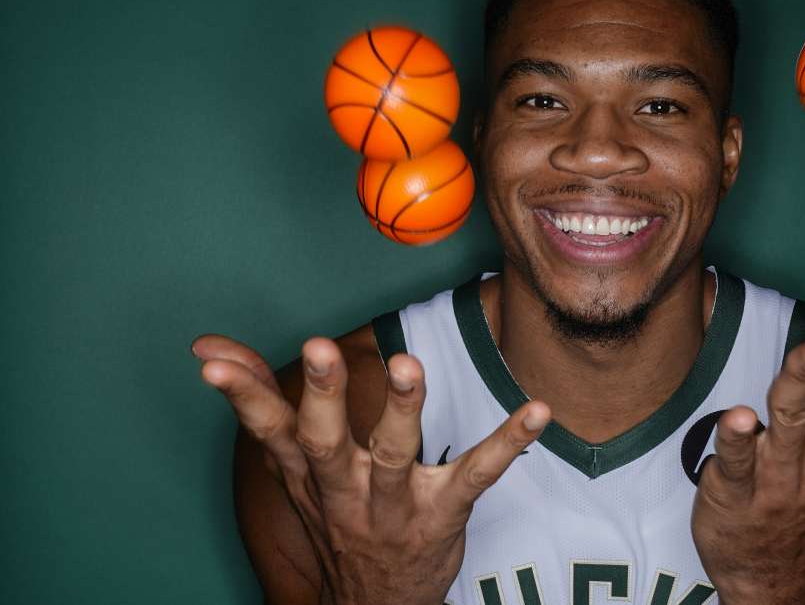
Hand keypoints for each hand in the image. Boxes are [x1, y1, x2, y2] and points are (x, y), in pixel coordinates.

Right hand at [192, 334, 550, 604]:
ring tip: (408, 367)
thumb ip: (258, 405)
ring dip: (401, 411)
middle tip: (318, 348)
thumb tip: (208, 347)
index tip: (213, 362)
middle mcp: (343, 490)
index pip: (268, 431)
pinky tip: (535, 412)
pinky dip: (508, 443)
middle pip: (326, 443)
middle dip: (323, 396)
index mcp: (306, 474)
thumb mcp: (290, 469)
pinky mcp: (444, 514)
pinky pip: (478, 475)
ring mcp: (394, 506)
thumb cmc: (334, 518)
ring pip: (393, 457)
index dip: (243, 397)